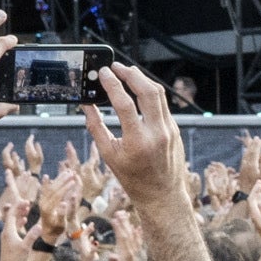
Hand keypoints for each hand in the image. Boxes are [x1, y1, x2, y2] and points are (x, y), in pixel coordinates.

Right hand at [82, 63, 187, 206]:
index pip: (124, 104)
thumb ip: (96, 127)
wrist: (162, 194)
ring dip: (142, 79)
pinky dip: (149, 92)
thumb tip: (86, 105)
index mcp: (137, 141)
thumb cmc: (133, 178)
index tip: (103, 73)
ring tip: (127, 73)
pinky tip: (138, 90)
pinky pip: (162, 104)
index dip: (112, 85)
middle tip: (116, 66)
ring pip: (158, 93)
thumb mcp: (109, 155)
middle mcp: (157, 133)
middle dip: (131, 74)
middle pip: (148, 91)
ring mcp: (169, 129)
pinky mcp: (174, 128)